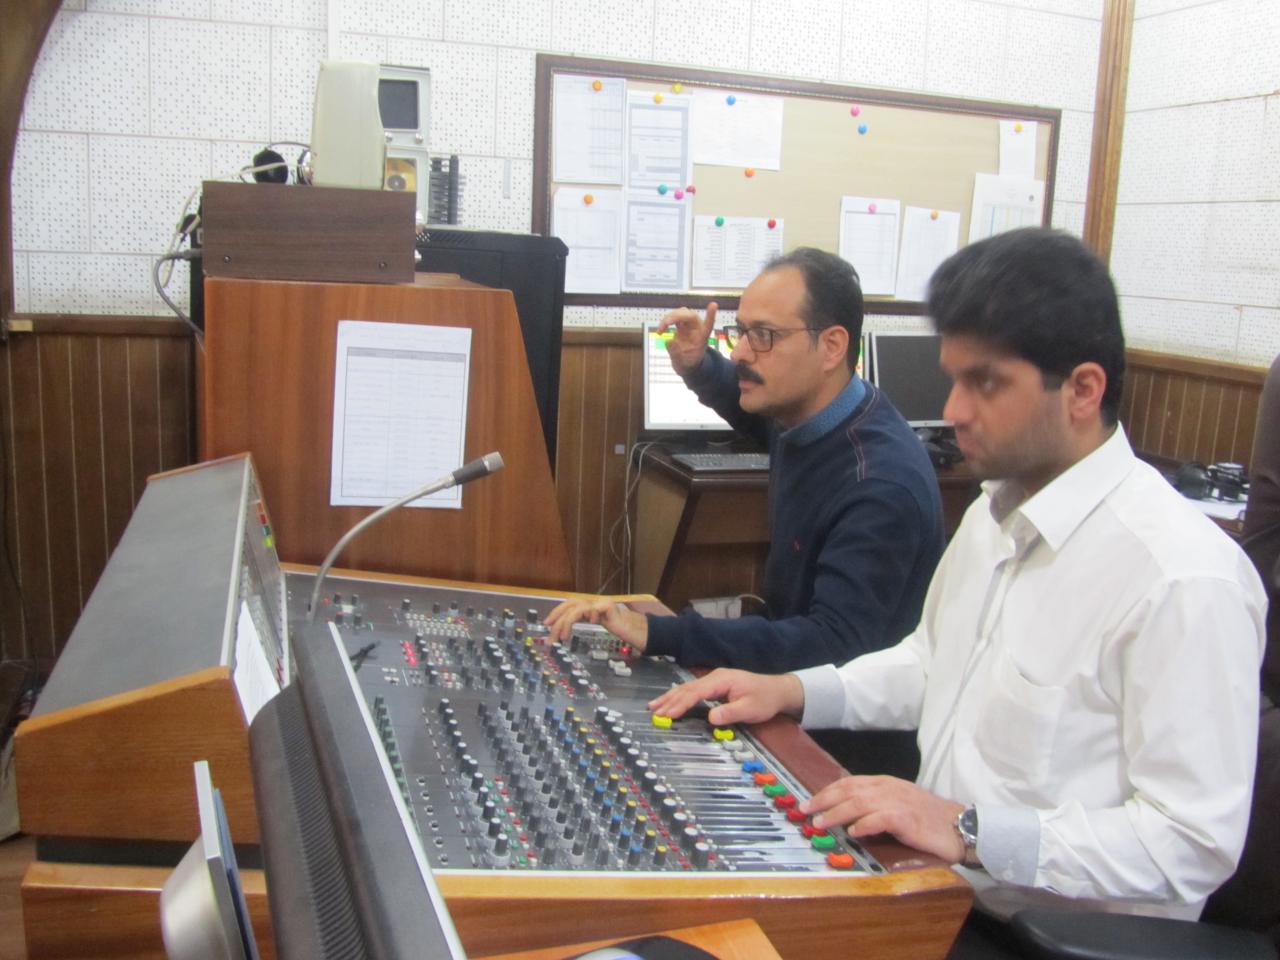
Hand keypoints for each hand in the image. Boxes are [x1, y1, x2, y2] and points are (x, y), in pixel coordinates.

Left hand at [543, 597, 648, 651]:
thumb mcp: (599, 627)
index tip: (546, 625)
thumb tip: (565, 632)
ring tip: (562, 637)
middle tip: (548, 630)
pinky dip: (585, 616)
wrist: (641, 631)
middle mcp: (594, 603)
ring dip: (566, 622)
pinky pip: (593, 609)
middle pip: (570, 603)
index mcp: (591, 608)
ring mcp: (602, 604)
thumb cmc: (622, 630)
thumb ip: (586, 624)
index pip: (570, 606)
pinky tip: (584, 625)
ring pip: (578, 607)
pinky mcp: (609, 607)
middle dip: (557, 616)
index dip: (557, 613)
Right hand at [647, 668, 803, 725]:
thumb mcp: (750, 709)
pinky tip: (670, 702)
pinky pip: (693, 691)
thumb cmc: (765, 699)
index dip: (681, 704)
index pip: (696, 692)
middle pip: (687, 688)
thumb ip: (730, 713)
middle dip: (669, 700)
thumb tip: (711, 718)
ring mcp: (714, 680)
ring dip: (670, 697)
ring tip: (654, 706)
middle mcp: (715, 677)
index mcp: (722, 680)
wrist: (778, 690)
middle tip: (652, 711)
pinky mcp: (715, 686)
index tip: (668, 714)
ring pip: (687, 688)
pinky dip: (679, 697)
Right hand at [657, 302, 717, 376]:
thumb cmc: (688, 363)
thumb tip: (668, 341)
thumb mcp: (684, 363)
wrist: (686, 363)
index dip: (710, 315)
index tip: (713, 304)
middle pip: (689, 315)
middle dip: (676, 316)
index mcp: (703, 336)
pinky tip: (660, 331)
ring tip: (660, 330)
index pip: (709, 324)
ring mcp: (689, 325)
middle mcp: (697, 328)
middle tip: (665, 325)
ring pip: (681, 313)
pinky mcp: (681, 325)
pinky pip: (674, 317)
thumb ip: (677, 353)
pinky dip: (666, 322)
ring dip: (669, 318)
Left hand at [800, 776, 965, 863]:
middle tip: (805, 811)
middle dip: (823, 800)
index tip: (808, 802)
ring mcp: (898, 801)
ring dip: (836, 813)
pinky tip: (853, 832)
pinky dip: (865, 824)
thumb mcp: (897, 805)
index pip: (848, 783)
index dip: (826, 792)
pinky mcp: (908, 819)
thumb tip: (846, 815)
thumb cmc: (927, 818)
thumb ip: (874, 805)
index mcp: (884, 783)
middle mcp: (888, 788)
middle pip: (849, 790)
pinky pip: (881, 819)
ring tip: (820, 823)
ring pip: (859, 803)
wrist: (958, 825)